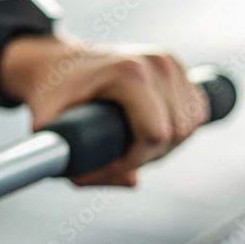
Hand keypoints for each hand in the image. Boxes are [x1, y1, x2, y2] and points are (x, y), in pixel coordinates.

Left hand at [0, 35, 208, 186]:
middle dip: (142, 158)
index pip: (154, 136)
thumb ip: (81, 159)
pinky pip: (196, 112)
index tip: (97, 168)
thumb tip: (132, 182)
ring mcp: (170, 63)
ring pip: (189, 126)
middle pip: (175, 134)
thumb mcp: (49, 126)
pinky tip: (147, 135)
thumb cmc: (50, 91)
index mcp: (129, 73)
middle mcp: (157, 64)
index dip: (127, 163)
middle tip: (108, 161)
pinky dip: (178, 131)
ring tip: (126, 149)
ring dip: (163, 147)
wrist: (55, 61)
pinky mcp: (178, 68)